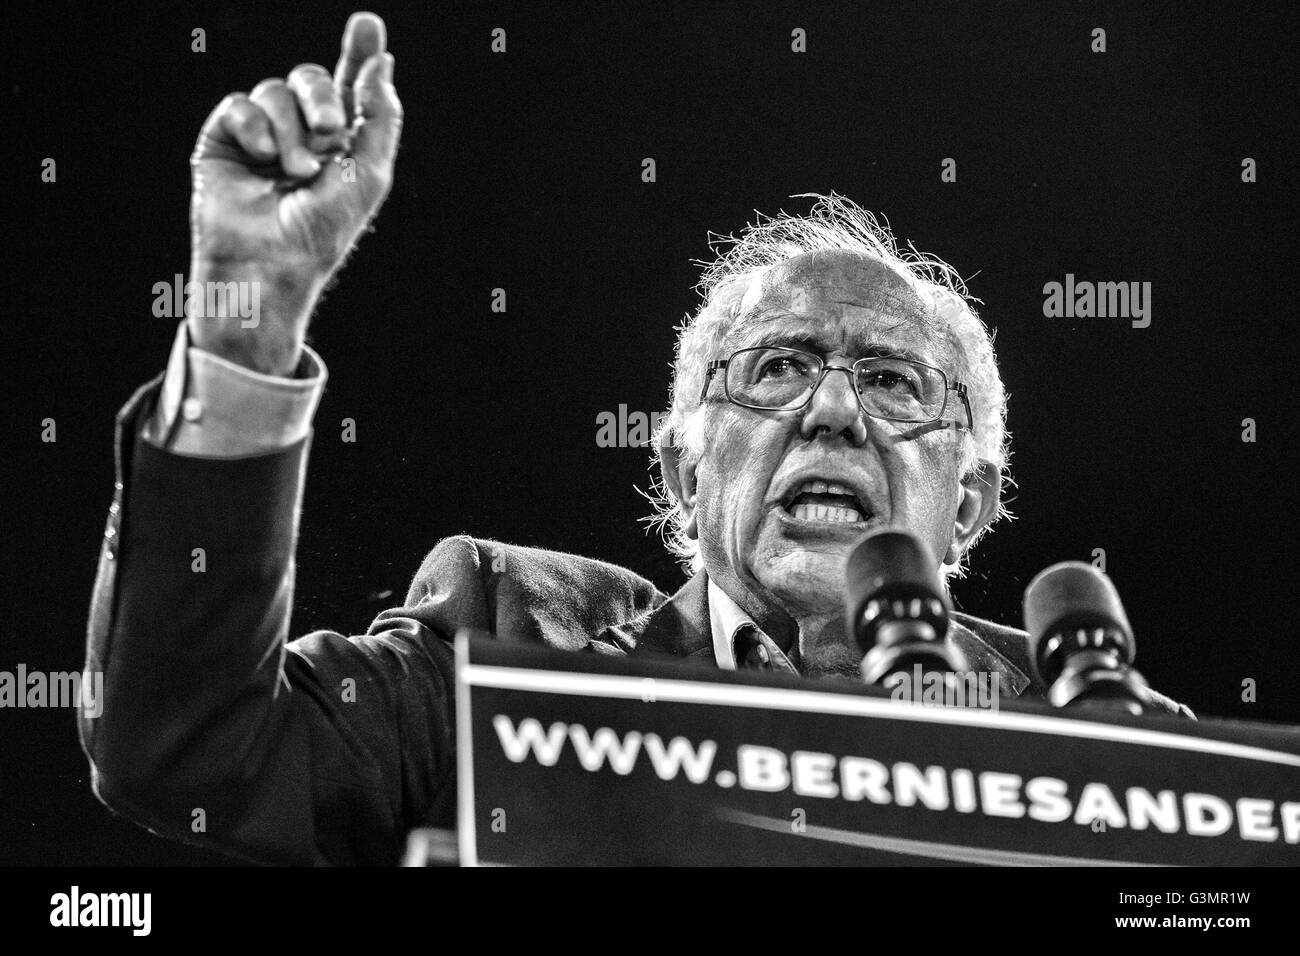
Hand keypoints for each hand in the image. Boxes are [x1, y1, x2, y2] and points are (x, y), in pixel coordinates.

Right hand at [187, 12, 401, 373]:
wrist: (270, 262)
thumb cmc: (322, 230)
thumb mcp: (368, 173)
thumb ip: (379, 115)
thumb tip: (382, 60)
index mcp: (338, 144)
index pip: (347, 87)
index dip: (357, 54)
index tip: (367, 23)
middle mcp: (299, 134)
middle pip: (310, 79)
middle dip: (322, 99)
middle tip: (329, 132)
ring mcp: (259, 136)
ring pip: (275, 91)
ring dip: (291, 130)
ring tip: (295, 173)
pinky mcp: (222, 141)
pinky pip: (239, 105)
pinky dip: (255, 129)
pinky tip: (262, 161)